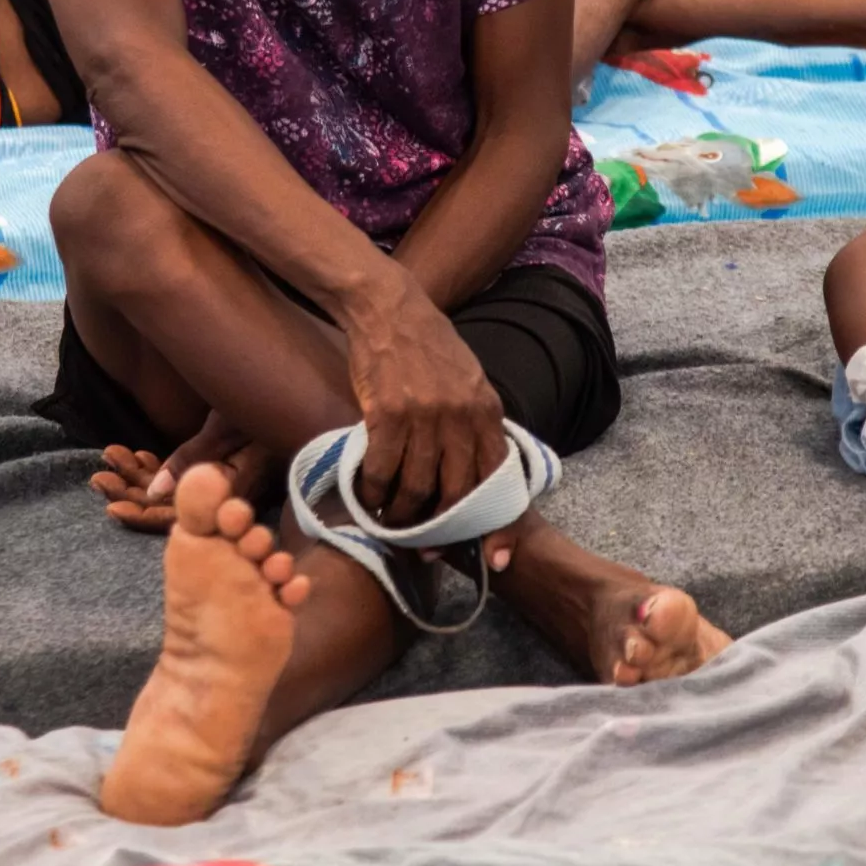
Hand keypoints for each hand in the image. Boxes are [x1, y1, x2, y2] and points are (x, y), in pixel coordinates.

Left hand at [90, 413, 266, 532]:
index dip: (145, 516)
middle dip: (132, 490)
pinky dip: (158, 466)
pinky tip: (135, 454)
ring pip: (174, 487)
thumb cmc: (266, 402)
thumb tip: (154, 494)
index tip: (112, 508)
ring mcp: (225, 480)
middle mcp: (227, 493)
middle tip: (98, 477)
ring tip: (109, 457)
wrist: (294, 387)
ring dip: (139, 474)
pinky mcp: (223, 465)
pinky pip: (185, 474)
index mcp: (231, 493)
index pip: (181, 518)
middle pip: (172, 504)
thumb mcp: (225, 428)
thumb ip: (192, 460)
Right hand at [341, 265, 506, 533]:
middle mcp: (461, 417)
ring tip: (391, 520)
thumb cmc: (427, 346)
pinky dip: (373, 491)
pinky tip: (367, 497)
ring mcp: (424, 417)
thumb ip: (475, 422)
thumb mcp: (469, 379)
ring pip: (417, 487)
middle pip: (456, 493)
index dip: (497, 524)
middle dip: (441, 527)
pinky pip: (381, 470)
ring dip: (402, 513)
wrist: (388, 309)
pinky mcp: (386, 415)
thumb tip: (475, 472)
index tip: (493, 556)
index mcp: (487, 410)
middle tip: (425, 544)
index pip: (498, 479)